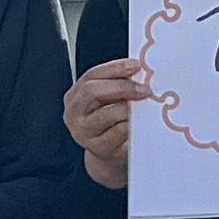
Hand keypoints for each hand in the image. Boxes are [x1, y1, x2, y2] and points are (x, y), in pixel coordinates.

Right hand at [65, 54, 143, 189]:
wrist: (109, 153)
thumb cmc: (110, 121)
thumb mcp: (108, 101)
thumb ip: (116, 86)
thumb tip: (138, 72)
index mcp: (74, 97)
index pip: (91, 76)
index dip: (114, 68)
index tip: (136, 65)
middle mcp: (74, 114)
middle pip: (92, 92)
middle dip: (122, 86)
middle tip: (144, 88)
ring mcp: (84, 132)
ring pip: (106, 114)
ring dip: (128, 107)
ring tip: (144, 104)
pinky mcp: (99, 147)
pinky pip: (118, 132)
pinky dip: (132, 124)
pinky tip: (141, 121)